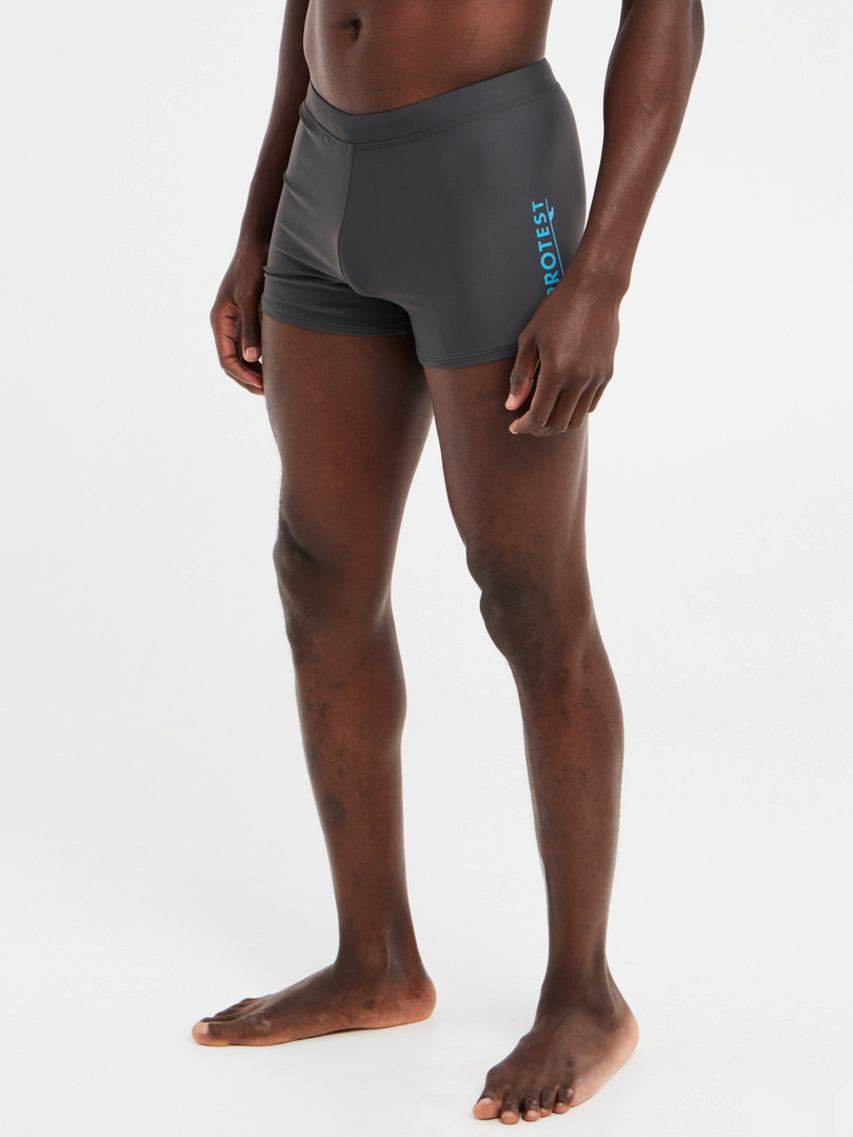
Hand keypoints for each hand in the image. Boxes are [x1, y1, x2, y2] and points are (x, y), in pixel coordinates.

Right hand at [210, 242, 267, 394]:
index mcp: (221, 320)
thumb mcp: (250, 297)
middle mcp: (227, 324)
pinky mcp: (252, 317)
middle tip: (269, 392)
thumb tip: (250, 358)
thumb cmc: (253, 265)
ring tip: (274, 383)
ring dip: (256, 371)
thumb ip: (251, 328)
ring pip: (243, 356)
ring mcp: (239, 321)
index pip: (226, 359)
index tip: (261, 386)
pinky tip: (278, 364)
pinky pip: (254, 344)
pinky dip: (263, 357)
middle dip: (248, 378)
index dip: (243, 376)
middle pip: (233, 362)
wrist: (261, 242)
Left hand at [506, 265, 622, 434]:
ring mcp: (595, 378)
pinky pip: (590, 405)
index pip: (538, 416)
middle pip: (558, 424)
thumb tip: (511, 406)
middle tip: (527, 424)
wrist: (595, 291)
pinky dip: (575, 411)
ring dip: (558, 425)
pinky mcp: (606, 374)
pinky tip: (563, 402)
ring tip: (544, 417)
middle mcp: (579, 380)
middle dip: (539, 429)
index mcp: (556, 372)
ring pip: (576, 420)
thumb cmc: (557, 310)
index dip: (524, 426)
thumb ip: (520, 375)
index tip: (514, 426)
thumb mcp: (529, 339)